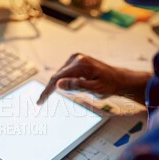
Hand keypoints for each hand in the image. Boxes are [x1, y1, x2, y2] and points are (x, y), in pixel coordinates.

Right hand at [37, 53, 151, 104]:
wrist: (118, 79)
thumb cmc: (109, 86)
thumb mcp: (94, 89)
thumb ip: (76, 86)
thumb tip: (58, 84)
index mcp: (80, 65)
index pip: (57, 79)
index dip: (47, 91)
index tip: (40, 101)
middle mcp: (76, 58)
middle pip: (57, 76)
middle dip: (49, 89)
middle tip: (41, 102)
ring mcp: (76, 58)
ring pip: (60, 75)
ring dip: (58, 85)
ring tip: (62, 94)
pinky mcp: (76, 60)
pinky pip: (65, 72)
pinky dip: (63, 81)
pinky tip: (66, 87)